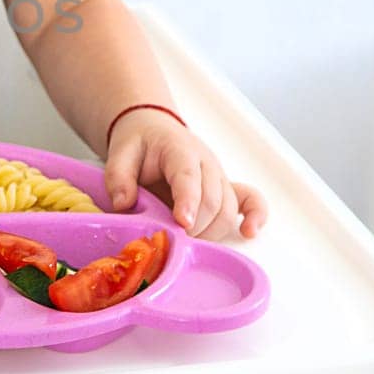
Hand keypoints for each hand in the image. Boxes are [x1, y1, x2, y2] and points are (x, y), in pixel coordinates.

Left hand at [103, 109, 267, 239]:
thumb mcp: (120, 152)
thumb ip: (118, 176)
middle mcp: (206, 163)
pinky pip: (250, 201)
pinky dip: (256, 216)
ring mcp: (219, 176)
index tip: (182, 223)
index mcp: (179, 150)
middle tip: (172, 242)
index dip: (188, 201)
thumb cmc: (140, 144)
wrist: (154, 130)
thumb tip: (123, 204)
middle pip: (213, 200)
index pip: (188, 177)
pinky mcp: (226, 188)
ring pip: (229, 210)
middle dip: (195, 227)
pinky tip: (249, 232)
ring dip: (211, 232)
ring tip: (187, 243)